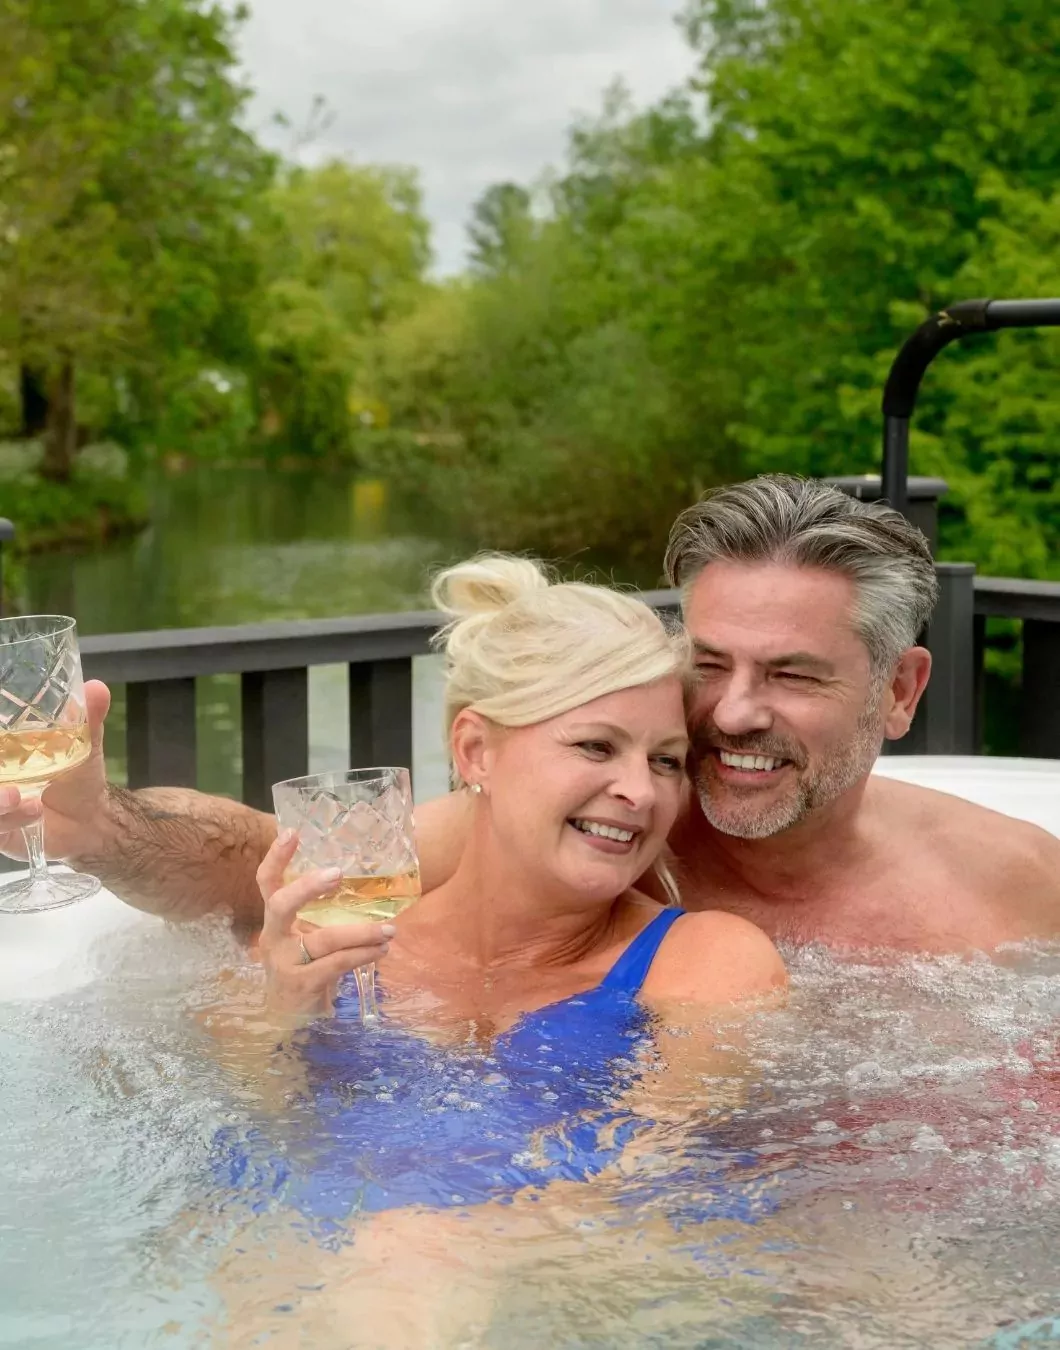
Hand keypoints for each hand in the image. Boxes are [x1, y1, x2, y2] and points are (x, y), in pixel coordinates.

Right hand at [0, 679, 113, 862]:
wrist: (91, 818)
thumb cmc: (78, 775)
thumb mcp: (83, 744)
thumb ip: (87, 717)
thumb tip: (97, 686)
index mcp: (6, 750)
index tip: (2, 736)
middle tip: (5, 779)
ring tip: (16, 795)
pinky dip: (7, 818)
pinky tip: (33, 810)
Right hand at [255, 830, 394, 1014]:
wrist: (290, 1018)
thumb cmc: (303, 966)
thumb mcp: (304, 937)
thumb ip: (320, 913)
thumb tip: (361, 880)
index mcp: (274, 921)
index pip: (266, 882)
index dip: (276, 857)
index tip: (292, 831)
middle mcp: (273, 938)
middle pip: (281, 904)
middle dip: (308, 886)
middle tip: (339, 873)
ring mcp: (284, 963)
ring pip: (324, 939)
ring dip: (362, 931)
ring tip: (389, 929)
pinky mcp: (301, 985)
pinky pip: (336, 964)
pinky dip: (362, 954)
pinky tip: (381, 949)